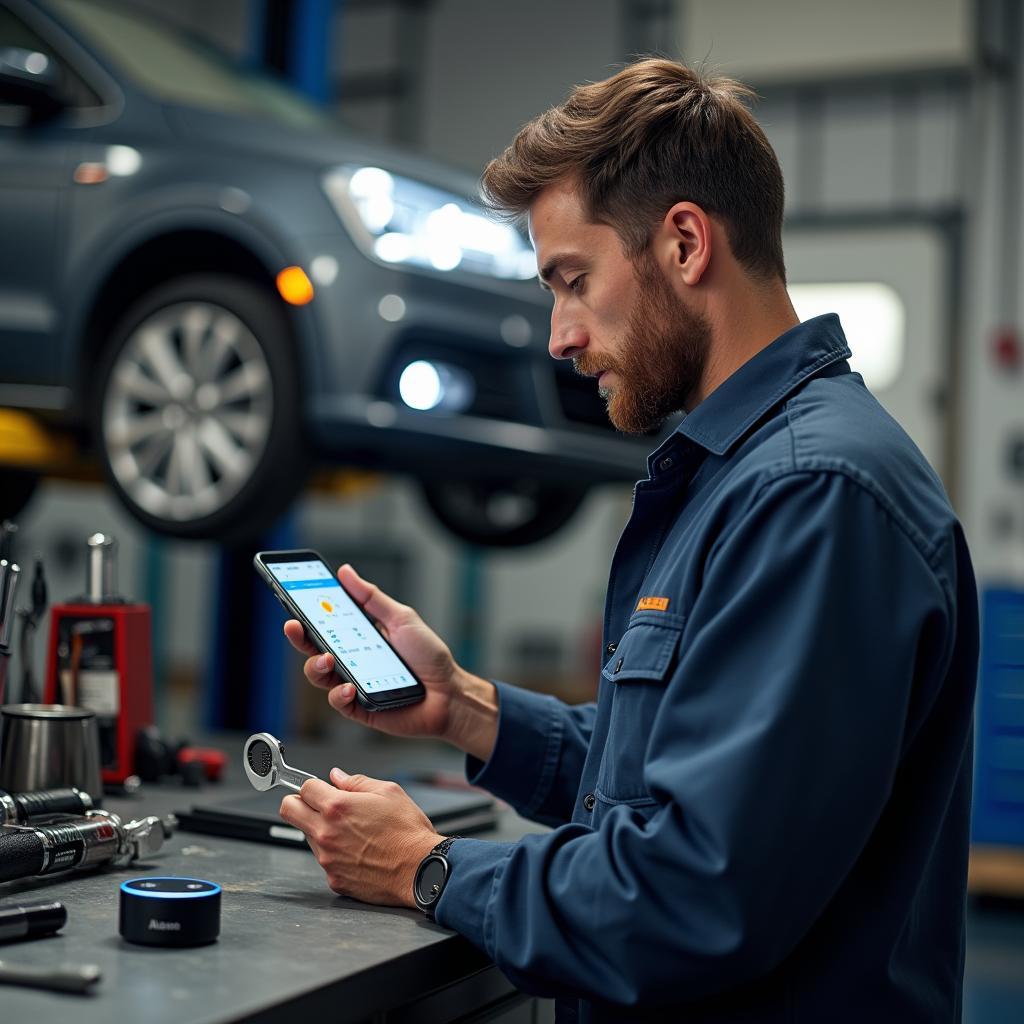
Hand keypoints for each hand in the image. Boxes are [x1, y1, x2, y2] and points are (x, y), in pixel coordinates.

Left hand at [279, 768, 442, 906]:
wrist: (420, 870)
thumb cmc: (408, 832)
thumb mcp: (388, 792)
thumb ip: (357, 781)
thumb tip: (337, 776)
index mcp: (337, 807)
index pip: (303, 788)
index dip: (313, 785)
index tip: (321, 789)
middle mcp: (326, 833)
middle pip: (289, 810)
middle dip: (299, 803)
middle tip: (317, 805)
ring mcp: (327, 859)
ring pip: (308, 836)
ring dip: (321, 830)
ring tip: (352, 832)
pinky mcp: (334, 879)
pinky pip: (325, 861)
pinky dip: (335, 854)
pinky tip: (358, 851)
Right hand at [283, 564, 497, 758]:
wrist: (449, 692)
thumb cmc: (428, 656)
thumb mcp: (401, 618)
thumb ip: (371, 598)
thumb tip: (345, 572)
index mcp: (357, 638)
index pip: (323, 625)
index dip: (305, 615)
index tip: (294, 603)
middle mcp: (350, 661)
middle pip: (313, 649)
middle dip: (299, 637)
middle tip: (295, 626)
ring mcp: (353, 685)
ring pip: (319, 676)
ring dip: (315, 666)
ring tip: (327, 658)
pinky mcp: (360, 708)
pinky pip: (339, 702)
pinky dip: (339, 693)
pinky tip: (350, 686)